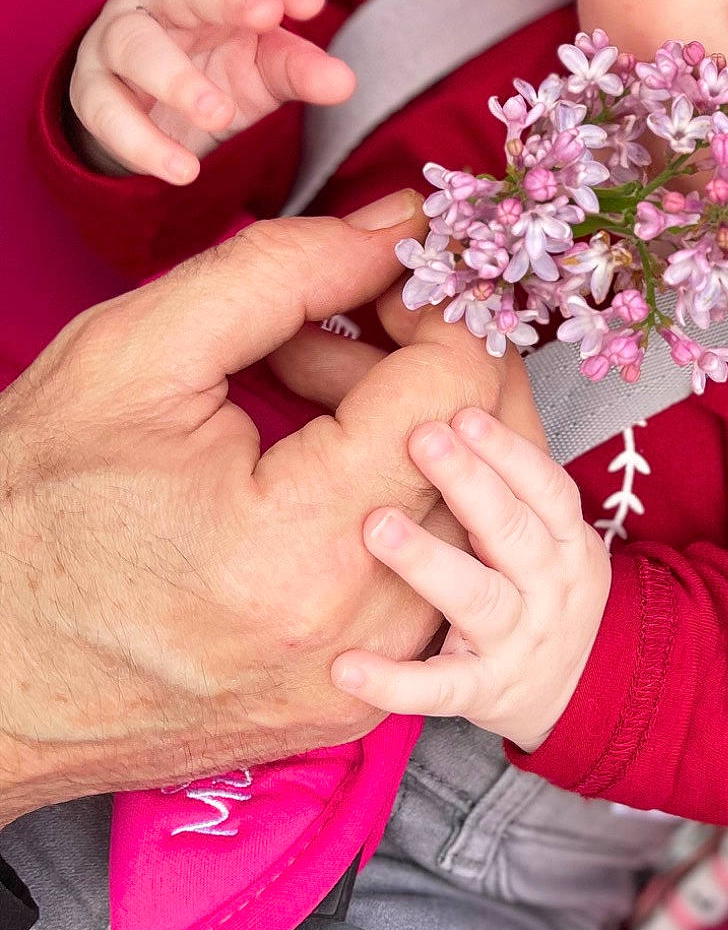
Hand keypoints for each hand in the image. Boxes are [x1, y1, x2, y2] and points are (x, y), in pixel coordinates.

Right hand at [0, 193, 536, 825]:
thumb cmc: (27, 514)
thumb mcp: (135, 355)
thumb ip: (284, 272)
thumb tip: (401, 226)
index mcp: (298, 545)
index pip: (454, 391)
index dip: (436, 309)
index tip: (387, 278)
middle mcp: (351, 630)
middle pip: (480, 457)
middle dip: (430, 362)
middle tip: (351, 323)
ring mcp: (357, 680)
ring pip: (462, 519)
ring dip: (414, 435)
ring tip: (315, 394)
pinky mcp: (349, 703)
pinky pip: (426, 580)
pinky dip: (397, 507)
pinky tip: (321, 469)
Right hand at [69, 0, 354, 182]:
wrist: (152, 116)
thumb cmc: (215, 70)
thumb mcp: (264, 70)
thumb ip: (300, 70)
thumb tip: (344, 82)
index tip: (312, 4)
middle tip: (266, 18)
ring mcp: (116, 41)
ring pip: (135, 45)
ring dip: (177, 79)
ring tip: (220, 114)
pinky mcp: (91, 92)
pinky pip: (108, 112)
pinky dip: (143, 143)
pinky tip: (182, 170)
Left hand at [330, 408, 609, 750]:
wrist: (581, 691)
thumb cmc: (543, 593)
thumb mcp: (553, 540)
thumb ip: (511, 490)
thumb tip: (447, 409)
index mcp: (567, 543)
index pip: (548, 489)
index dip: (509, 452)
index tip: (464, 413)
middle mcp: (551, 589)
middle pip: (513, 531)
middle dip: (469, 482)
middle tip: (420, 437)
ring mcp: (520, 642)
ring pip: (477, 599)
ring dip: (428, 560)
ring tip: (376, 526)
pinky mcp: (486, 693)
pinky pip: (439, 689)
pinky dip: (394, 681)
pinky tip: (346, 666)